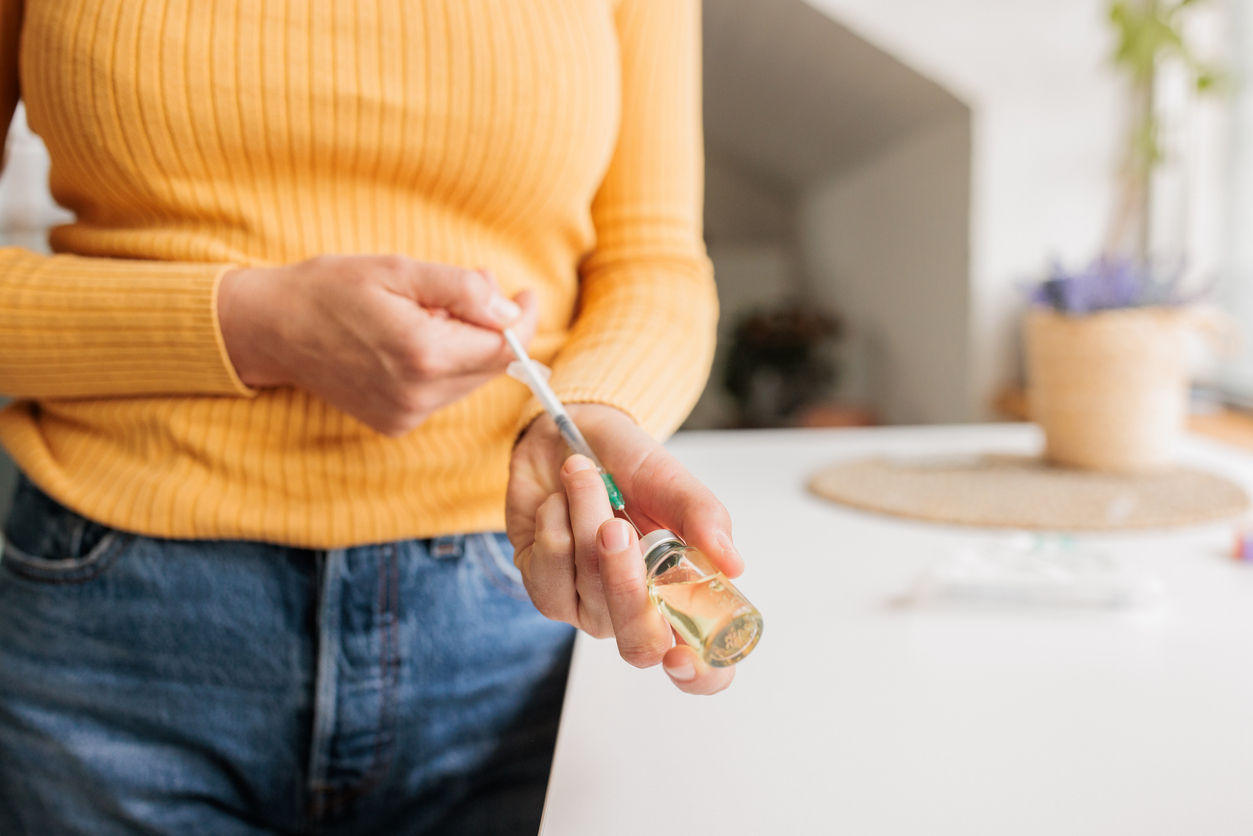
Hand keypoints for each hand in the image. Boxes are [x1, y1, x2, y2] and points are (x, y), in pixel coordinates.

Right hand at [217, 256, 536, 435]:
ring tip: (428, 313)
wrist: (272, 328)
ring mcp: (406, 416)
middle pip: (489, 366)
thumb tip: (510, 313)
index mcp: (423, 354)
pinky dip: (441, 366)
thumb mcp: (400, 271)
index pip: (503, 347)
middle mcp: (418, 395)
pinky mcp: (395, 424)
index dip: (522, 320)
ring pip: (468, 381)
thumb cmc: (333, 288)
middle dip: (491, 328)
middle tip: (470, 289)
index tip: (526, 294)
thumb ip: (462, 290)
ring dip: (464, 347)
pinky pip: (442, 394)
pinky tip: (409, 342)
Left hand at [507, 404, 744, 694]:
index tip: (683, 658)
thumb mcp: (672, 481)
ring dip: (584, 521)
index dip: (700, 677)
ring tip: (586, 475)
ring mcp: (589, 608)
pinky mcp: (546, 591)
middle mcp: (638, 612)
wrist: (569, 436)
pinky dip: (554, 523)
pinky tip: (559, 500)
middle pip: (639, 645)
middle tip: (616, 523)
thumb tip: (733, 564)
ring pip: (590, 593)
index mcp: (683, 595)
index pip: (703, 667)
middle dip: (625, 585)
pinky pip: (549, 574)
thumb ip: (702, 517)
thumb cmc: (629, 464)